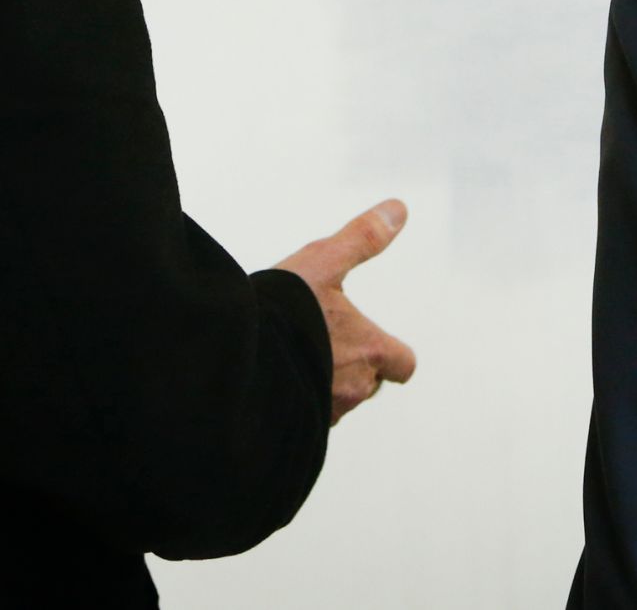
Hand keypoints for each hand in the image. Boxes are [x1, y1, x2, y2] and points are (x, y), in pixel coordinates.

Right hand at [276, 199, 416, 424]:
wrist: (233, 358)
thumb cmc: (282, 310)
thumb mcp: (322, 261)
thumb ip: (361, 238)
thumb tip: (398, 209)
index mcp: (370, 349)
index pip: (403, 364)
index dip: (390, 353)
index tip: (372, 341)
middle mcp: (354, 387)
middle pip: (369, 384)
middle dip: (353, 367)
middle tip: (324, 341)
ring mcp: (325, 412)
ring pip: (337, 401)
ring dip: (323, 383)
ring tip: (292, 356)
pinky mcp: (296, 427)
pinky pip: (307, 418)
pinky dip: (297, 401)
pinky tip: (274, 378)